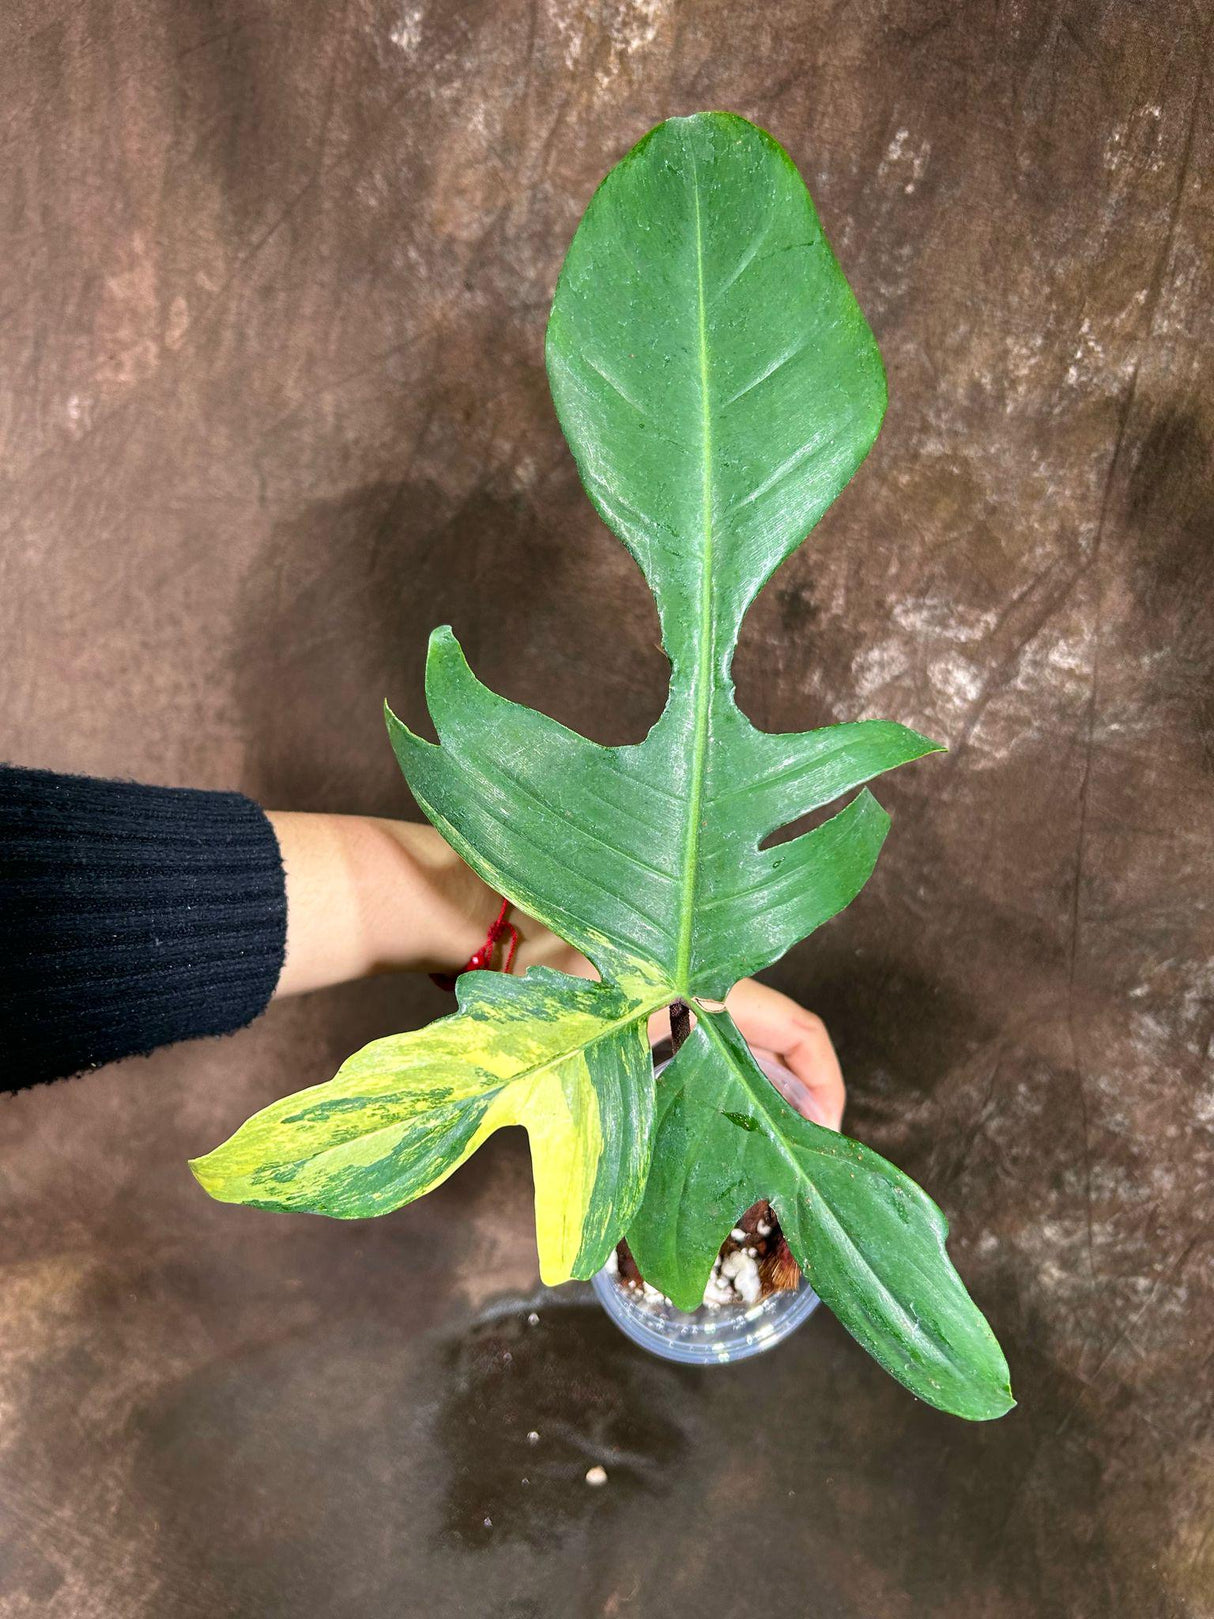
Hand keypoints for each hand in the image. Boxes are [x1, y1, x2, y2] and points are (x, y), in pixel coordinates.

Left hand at [268, 813, 844, 1131]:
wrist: (452, 902)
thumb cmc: (521, 958)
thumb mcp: (581, 1036)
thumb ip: (611, 1112)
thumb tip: (609, 1225)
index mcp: (702, 974)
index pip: (793, 1025)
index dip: (820, 1080)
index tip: (825, 1131)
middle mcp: (690, 964)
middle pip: (762, 1030)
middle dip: (783, 1091)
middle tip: (784, 1156)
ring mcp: (654, 968)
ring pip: (718, 1029)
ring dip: (736, 1082)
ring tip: (736, 1147)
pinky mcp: (616, 976)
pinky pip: (674, 1026)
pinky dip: (690, 1066)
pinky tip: (674, 1112)